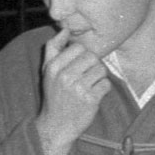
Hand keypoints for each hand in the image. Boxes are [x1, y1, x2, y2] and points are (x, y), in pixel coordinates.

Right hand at [36, 30, 110, 154]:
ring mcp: (78, 88)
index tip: (79, 66)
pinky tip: (94, 95)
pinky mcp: (91, 99)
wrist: (56, 125)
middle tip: (87, 76)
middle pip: (92, 56)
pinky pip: (106, 84)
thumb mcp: (47, 71)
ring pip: (101, 69)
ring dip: (99, 77)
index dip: (83, 55)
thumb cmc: (55, 95)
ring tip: (90, 85)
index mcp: (53, 66)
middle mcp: (65, 76)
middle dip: (93, 65)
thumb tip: (64, 29)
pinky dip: (104, 89)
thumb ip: (53, 48)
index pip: (78, 47)